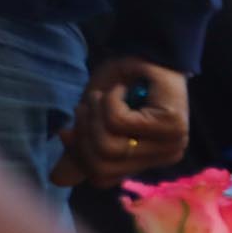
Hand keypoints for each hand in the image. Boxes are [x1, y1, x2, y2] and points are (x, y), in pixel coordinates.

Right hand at [52, 58, 188, 186]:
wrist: (148, 52)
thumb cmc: (122, 84)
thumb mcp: (94, 118)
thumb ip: (82, 148)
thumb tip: (59, 180)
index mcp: (145, 162)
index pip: (101, 178)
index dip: (78, 155)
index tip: (68, 130)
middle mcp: (163, 158)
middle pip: (101, 166)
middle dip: (84, 133)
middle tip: (90, 106)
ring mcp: (172, 145)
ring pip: (109, 146)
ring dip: (95, 114)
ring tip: (105, 96)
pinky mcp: (172, 127)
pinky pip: (119, 123)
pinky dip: (110, 100)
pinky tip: (122, 89)